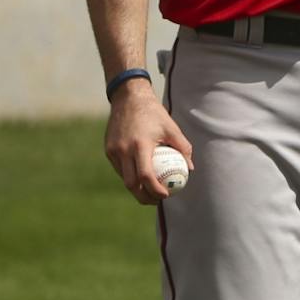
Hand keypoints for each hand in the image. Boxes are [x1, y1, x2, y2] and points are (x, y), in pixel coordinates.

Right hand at [104, 82, 193, 205]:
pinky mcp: (108, 150)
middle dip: (143, 197)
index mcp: (140, 145)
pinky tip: (141, 176)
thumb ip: (183, 148)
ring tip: (150, 191)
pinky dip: (129, 175)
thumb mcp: (172, 128)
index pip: (145, 175)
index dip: (154, 189)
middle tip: (156, 201)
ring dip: (136, 188)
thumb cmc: (154, 113)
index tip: (165, 196)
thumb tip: (190, 168)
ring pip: (123, 177)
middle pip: (131, 183)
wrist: (129, 98)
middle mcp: (123, 150)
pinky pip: (119, 168)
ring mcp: (113, 151)